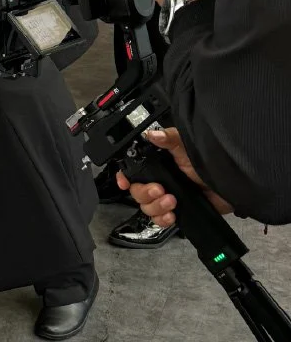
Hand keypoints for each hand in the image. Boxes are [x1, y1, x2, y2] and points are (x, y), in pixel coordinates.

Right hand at [115, 127, 232, 227]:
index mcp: (156, 163)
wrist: (229, 186)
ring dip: (156, 206)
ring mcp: (166, 197)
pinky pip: (159, 220)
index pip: (132, 170)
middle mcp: (159, 180)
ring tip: (172, 201)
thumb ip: (168, 138)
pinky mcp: (177, 212)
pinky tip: (172, 215)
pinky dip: (162, 219)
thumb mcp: (186, 146)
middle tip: (160, 190)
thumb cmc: (208, 162)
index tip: (124, 182)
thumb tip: (151, 134)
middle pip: (136, 191)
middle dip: (145, 193)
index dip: (124, 176)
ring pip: (146, 207)